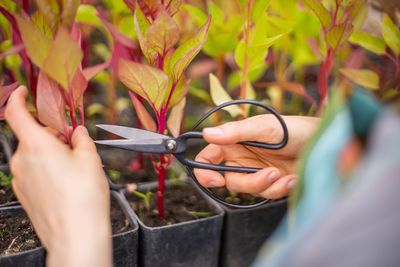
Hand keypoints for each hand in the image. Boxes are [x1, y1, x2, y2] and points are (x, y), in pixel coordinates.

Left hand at [5, 86, 111, 266]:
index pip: (16, 113)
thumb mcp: (90, 159)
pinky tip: (67, 181)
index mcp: (37, 146)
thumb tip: (78, 132)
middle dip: (52, 134)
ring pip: (34, 155)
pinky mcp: (24, 194)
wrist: (76, 235)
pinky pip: (33, 171)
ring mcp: (20, 179)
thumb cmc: (84, 197)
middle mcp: (22, 161)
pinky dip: (47, 169)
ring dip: (51, 153)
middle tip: (75, 144)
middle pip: (33, 136)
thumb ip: (82, 139)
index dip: (17, 98)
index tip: (23, 91)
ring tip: (75, 167)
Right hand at [194, 114, 319, 198]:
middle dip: (249, 182)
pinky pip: (267, 194)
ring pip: (249, 190)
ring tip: (284, 173)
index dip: (204, 171)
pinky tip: (293, 178)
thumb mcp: (264, 127)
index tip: (215, 180)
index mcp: (233, 142)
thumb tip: (207, 133)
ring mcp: (256, 172)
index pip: (208, 158)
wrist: (322, 143)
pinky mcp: (272, 184)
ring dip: (268, 185)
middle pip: (229, 180)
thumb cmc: (293, 128)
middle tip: (269, 174)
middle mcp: (242, 159)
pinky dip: (280, 189)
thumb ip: (235, 132)